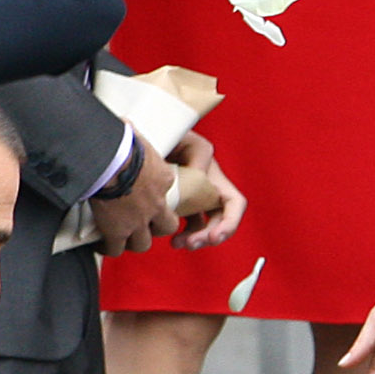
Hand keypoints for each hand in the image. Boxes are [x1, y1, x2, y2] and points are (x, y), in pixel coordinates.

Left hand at [166, 132, 246, 248]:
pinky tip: (170, 236)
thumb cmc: (164, 130)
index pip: (234, 202)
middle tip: (190, 243)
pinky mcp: (176, 199)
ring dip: (195, 237)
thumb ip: (197, 156)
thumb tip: (200, 179)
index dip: (229, 222)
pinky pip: (185, 221)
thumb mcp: (184, 140)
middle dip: (209, 235)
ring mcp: (191, 193)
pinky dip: (181, 232)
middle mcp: (206, 185)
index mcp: (212, 173)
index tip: (214, 236)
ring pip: (202, 224)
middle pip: (219, 219)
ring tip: (178, 243)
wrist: (140, 134)